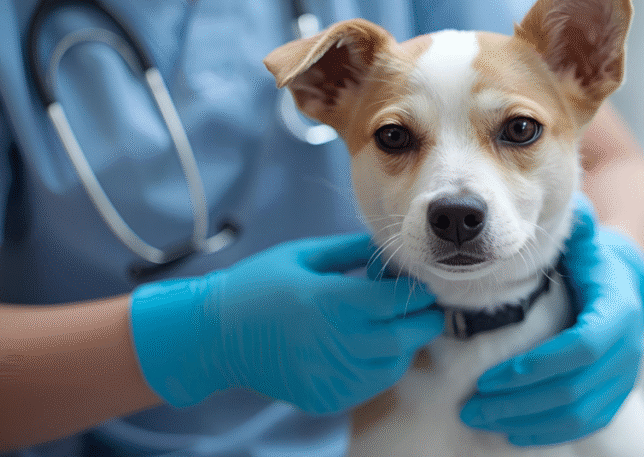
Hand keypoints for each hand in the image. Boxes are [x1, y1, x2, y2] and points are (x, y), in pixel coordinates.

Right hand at [130, 233, 442, 413]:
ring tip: (402, 327)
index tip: (423, 284)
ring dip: (405, 346)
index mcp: (328, 301)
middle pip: (402, 337)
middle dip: (423, 322)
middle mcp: (332, 342)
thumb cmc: (257, 286)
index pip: (393, 300)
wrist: (215, 336)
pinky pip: (370, 386)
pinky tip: (375, 349)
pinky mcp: (324, 398)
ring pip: (392, 366)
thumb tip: (389, 246)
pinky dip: (383, 368)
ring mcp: (328, 375)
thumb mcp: (302, 255)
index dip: (416, 292)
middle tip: (428, 308)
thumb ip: (350, 250)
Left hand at [460, 196, 643, 445]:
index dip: (538, 365)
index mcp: (618, 309)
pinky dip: (548, 432)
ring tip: (480, 418)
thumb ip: (574, 227)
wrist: (628, 285)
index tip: (492, 377)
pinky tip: (512, 432)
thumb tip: (565, 204)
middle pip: (573, 389)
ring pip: (577, 414)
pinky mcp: (616, 397)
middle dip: (517, 401)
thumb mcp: (584, 240)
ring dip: (525, 421)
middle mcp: (628, 349)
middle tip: (471, 406)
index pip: (583, 347)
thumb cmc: (591, 261)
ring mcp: (625, 378)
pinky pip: (584, 425)